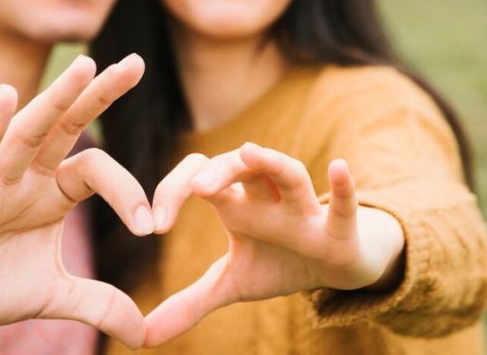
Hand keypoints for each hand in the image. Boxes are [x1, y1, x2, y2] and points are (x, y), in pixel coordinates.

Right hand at [0, 55, 152, 352]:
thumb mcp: (50, 297)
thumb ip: (97, 304)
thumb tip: (145, 333)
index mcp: (49, 192)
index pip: (96, 170)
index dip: (128, 192)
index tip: (149, 227)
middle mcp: (24, 177)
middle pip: (66, 126)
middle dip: (99, 94)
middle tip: (136, 63)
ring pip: (27, 133)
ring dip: (56, 99)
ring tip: (88, 65)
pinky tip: (5, 95)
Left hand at [144, 142, 404, 346]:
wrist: (333, 270)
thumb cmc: (278, 264)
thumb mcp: (231, 284)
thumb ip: (189, 303)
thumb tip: (143, 337)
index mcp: (236, 206)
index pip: (200, 176)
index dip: (173, 191)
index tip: (156, 226)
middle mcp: (267, 200)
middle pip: (241, 168)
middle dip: (220, 171)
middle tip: (198, 187)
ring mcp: (303, 211)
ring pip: (289, 176)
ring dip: (271, 163)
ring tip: (249, 151)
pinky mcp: (339, 230)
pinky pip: (344, 206)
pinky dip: (343, 189)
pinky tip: (338, 167)